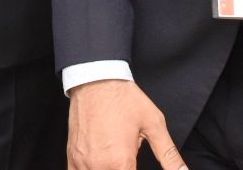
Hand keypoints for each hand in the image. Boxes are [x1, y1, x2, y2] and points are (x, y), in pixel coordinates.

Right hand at [68, 79, 184, 169]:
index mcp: (120, 163)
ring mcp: (82, 163)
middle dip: (126, 168)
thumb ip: (169, 155)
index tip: (135, 162)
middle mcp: (98, 167)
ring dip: (110, 168)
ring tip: (117, 155)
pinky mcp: (72, 158)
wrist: (96, 80)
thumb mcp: (154, 125)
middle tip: (130, 155)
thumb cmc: (124, 99)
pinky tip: (101, 162)